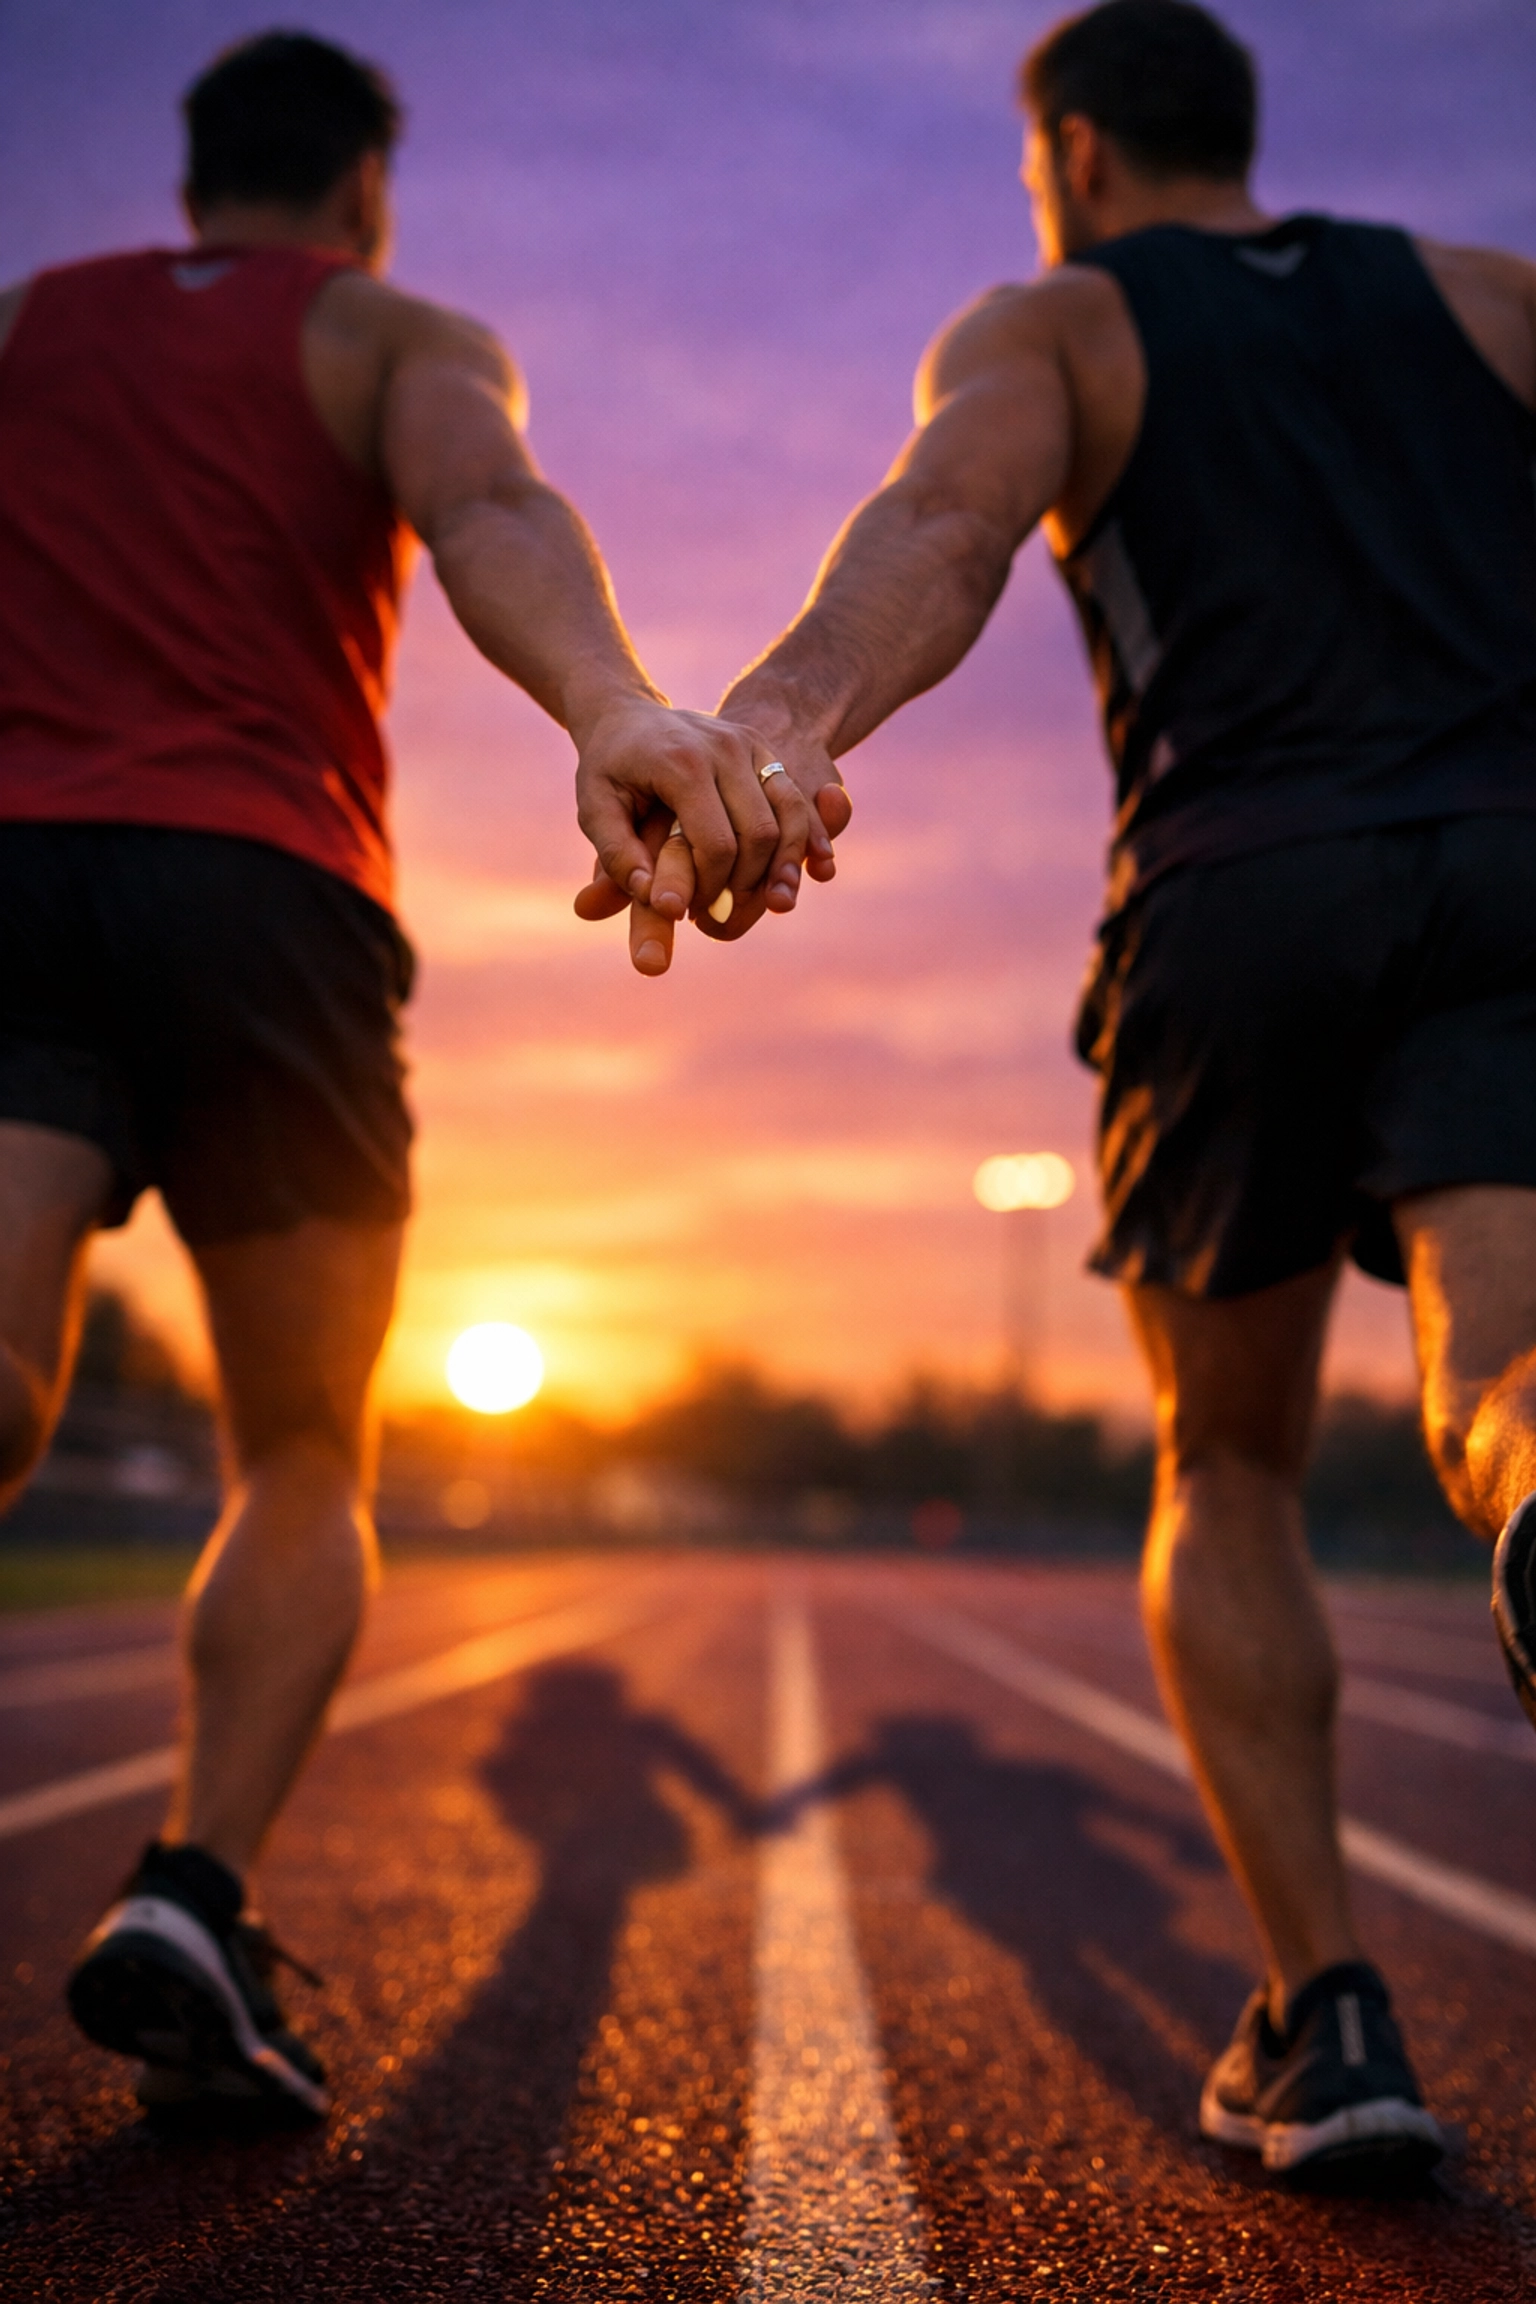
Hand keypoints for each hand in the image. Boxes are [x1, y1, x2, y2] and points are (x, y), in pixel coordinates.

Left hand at [571, 698, 828, 973]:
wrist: (628, 713)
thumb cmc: (608, 768)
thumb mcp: (594, 808)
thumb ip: (615, 856)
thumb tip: (655, 901)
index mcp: (682, 764)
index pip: (718, 845)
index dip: (711, 888)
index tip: (691, 910)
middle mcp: (725, 747)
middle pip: (761, 834)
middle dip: (746, 882)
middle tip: (722, 906)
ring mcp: (751, 743)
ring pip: (790, 816)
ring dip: (781, 865)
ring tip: (758, 896)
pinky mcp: (764, 747)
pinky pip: (794, 800)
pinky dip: (798, 838)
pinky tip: (791, 868)